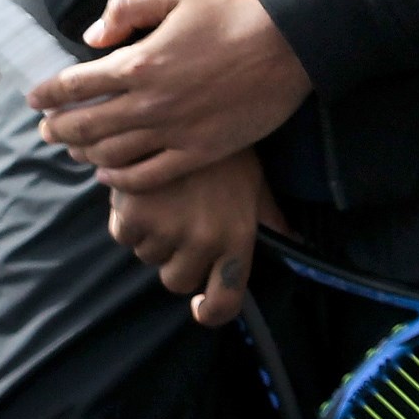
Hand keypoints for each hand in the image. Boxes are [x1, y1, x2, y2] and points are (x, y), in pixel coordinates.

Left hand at [30, 0, 312, 189]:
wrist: (291, 43)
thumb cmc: (234, 12)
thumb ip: (127, 8)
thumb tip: (92, 36)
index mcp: (139, 61)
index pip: (75, 85)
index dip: (48, 94)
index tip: (36, 99)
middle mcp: (148, 102)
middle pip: (84, 127)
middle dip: (57, 129)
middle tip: (47, 129)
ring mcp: (173, 132)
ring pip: (110, 155)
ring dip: (83, 154)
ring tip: (75, 150)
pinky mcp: (198, 152)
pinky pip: (146, 176)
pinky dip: (119, 179)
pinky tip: (109, 174)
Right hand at [106, 152, 291, 326]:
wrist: (184, 105)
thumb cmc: (224, 149)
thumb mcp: (255, 183)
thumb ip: (270, 219)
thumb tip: (295, 241)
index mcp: (238, 236)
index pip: (226, 300)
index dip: (210, 312)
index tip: (199, 307)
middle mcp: (204, 240)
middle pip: (177, 281)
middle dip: (174, 258)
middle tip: (179, 221)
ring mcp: (168, 230)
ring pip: (148, 256)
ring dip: (151, 235)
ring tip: (164, 197)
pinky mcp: (134, 215)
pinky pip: (123, 235)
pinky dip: (127, 216)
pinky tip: (141, 190)